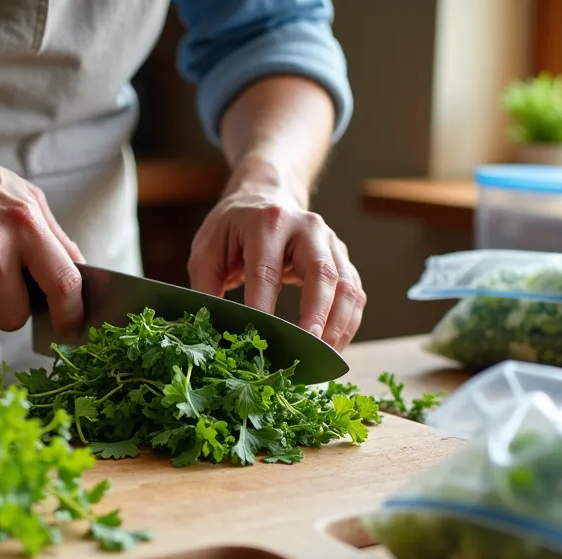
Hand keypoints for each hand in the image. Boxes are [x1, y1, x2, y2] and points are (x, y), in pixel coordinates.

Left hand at [186, 186, 365, 350]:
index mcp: (268, 223)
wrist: (265, 197)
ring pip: (347, 286)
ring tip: (323, 358)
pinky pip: (355, 294)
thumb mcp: (207, 250)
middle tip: (308, 350)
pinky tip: (334, 347)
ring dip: (338, 326)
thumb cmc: (233, 228)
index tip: (259, 339)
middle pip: (322, 274)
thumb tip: (210, 329)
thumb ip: (206, 287)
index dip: (263, 307)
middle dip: (317, 316)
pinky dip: (347, 324)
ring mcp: (330, 243)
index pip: (267, 271)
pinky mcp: (343, 259)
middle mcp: (307, 228)